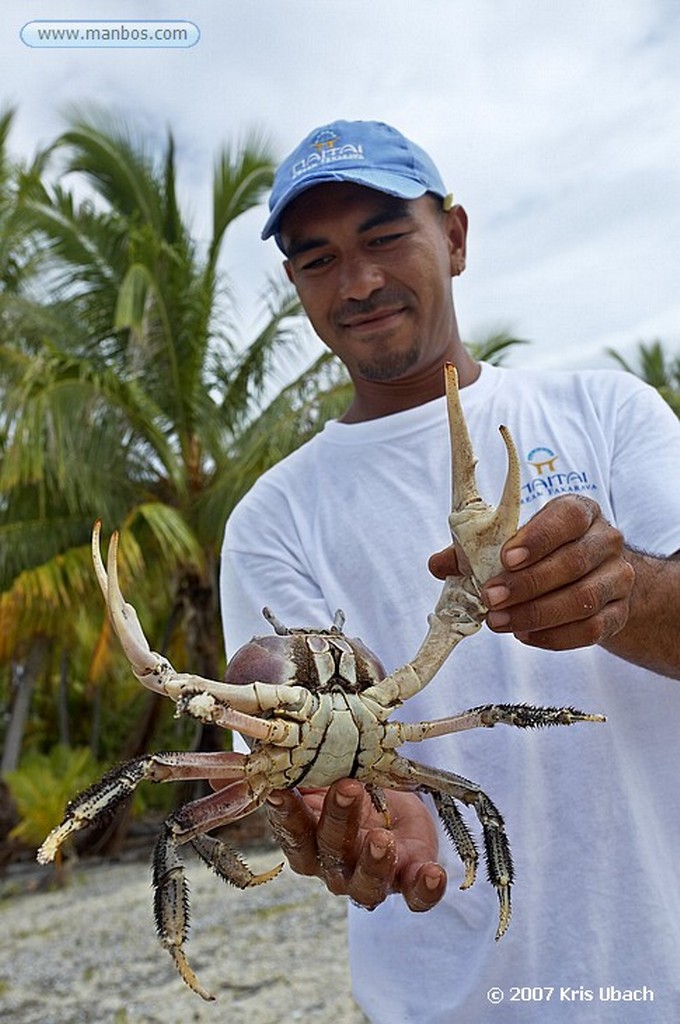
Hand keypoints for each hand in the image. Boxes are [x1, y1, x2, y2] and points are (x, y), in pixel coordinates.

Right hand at [265, 779, 446, 911]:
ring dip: (373, 862)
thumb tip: (246, 756)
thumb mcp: (321, 773)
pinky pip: (416, 897)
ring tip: (382, 839)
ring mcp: (370, 878)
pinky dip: (425, 889)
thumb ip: (293, 768)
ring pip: (367, 884)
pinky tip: (433, 874)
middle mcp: (334, 867)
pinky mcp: (408, 879)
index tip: (282, 790)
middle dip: (338, 821)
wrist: (392, 801)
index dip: (287, 815)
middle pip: (330, 852)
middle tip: (348, 787)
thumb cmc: (346, 782)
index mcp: (308, 841)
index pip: (292, 834)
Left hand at [429, 495, 634, 650]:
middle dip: (527, 584)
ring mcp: (618, 578)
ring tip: (500, 622)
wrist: (598, 577)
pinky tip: (525, 635)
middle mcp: (605, 540)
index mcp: (579, 512)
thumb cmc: (546, 554)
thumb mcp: (514, 543)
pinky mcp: (619, 613)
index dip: (537, 538)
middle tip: (491, 599)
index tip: (505, 559)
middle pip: (572, 562)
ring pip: (582, 599)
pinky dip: (554, 636)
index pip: (566, 517)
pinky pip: (590, 629)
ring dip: (536, 614)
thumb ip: (475, 551)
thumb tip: (437, 564)